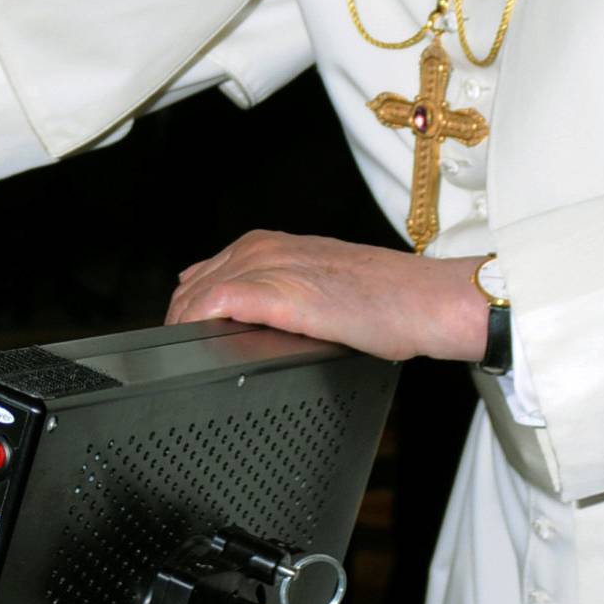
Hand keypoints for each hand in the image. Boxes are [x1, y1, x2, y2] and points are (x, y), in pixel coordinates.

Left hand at [166, 231, 489, 362]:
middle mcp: (263, 248)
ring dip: (182, 326)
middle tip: (179, 356)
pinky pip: (214, 304)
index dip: (186, 309)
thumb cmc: (387, 298)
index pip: (202, 275)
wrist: (425, 300)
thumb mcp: (318, 283)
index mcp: (269, 244)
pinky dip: (197, 324)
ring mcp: (268, 267)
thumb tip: (247, 317)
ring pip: (196, 294)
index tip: (183, 338)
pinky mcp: (278, 292)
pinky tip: (196, 345)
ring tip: (184, 358)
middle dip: (178, 322)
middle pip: (191, 285)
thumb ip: (279, 292)